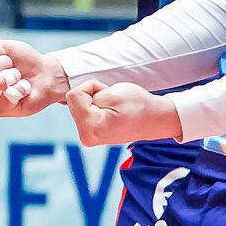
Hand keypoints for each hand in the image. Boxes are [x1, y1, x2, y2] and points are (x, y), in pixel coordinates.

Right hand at [0, 39, 68, 117]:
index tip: (5, 55)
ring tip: (18, 79)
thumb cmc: (23, 61)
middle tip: (13, 68)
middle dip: (4, 64)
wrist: (44, 74)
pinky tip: (23, 91)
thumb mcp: (5, 47)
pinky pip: (9, 96)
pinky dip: (21, 88)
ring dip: (13, 77)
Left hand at [66, 81, 183, 146]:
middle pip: (74, 100)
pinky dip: (96, 106)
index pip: (74, 95)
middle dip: (92, 95)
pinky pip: (84, 110)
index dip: (91, 88)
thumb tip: (70, 98)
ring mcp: (88, 136)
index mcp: (91, 128)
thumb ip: (87, 94)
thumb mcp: (112, 93)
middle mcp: (86, 137)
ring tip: (114, 108)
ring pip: (79, 104)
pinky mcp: (91, 133)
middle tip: (113, 103)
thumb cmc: (138, 104)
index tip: (108, 95)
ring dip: (95, 100)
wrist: (154, 119)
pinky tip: (111, 112)